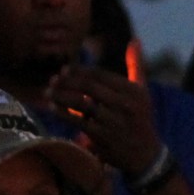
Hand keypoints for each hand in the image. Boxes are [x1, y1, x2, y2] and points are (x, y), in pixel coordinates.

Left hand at [49, 64, 163, 175]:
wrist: (145, 154)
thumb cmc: (140, 118)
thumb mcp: (143, 91)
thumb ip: (136, 65)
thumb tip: (135, 39)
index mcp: (133, 91)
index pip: (100, 75)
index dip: (79, 71)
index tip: (64, 70)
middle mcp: (125, 105)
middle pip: (89, 87)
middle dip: (67, 81)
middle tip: (53, 79)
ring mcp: (114, 121)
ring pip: (82, 104)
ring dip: (62, 96)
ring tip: (48, 92)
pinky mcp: (104, 137)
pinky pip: (78, 121)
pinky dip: (63, 114)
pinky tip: (53, 108)